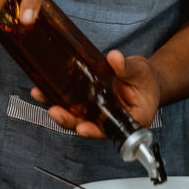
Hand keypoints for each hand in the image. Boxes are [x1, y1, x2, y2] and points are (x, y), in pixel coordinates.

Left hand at [31, 50, 162, 136]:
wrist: (143, 79)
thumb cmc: (146, 80)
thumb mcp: (141, 71)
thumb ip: (127, 67)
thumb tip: (114, 58)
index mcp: (131, 120)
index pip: (111, 130)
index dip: (94, 130)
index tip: (82, 127)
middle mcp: (112, 121)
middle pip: (89, 126)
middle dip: (69, 120)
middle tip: (55, 112)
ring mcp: (98, 114)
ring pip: (77, 116)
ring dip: (59, 108)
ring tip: (42, 96)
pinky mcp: (89, 105)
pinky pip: (73, 104)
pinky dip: (59, 98)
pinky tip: (44, 90)